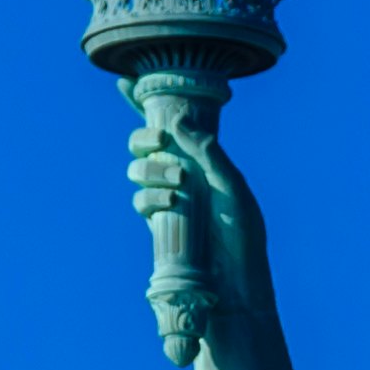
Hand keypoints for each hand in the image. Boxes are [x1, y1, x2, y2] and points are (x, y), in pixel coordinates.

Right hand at [124, 102, 276, 369]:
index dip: (147, 103)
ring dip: (152, 170)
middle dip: (145, 137)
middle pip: (145, 144)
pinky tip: (170, 204)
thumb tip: (176, 117)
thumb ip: (207, 152)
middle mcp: (183, 175)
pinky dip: (150, 197)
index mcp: (204, 159)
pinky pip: (140, 201)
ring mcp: (168, 200)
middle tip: (160, 141)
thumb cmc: (243, 237)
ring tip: (179, 185)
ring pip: (138, 170)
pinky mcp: (158, 226)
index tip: (126, 82)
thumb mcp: (231, 187)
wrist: (236, 288)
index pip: (173, 124)